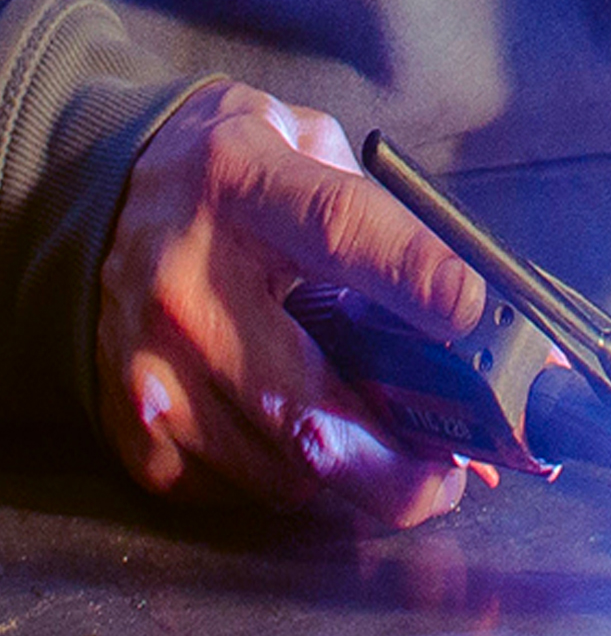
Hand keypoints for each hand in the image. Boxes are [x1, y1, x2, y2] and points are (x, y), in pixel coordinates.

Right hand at [97, 81, 486, 525]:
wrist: (103, 197)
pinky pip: (233, 490)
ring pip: (279, 465)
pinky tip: (313, 448)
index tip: (473, 314)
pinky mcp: (133, 428)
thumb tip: (482, 318)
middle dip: (396, 460)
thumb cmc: (231, 174)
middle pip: (306, 401)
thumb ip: (388, 218)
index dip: (414, 275)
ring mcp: (153, 366)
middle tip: (454, 472)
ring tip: (392, 454)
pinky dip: (291, 482)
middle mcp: (188, 282)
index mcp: (245, 186)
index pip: (340, 229)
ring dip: (353, 476)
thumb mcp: (308, 145)